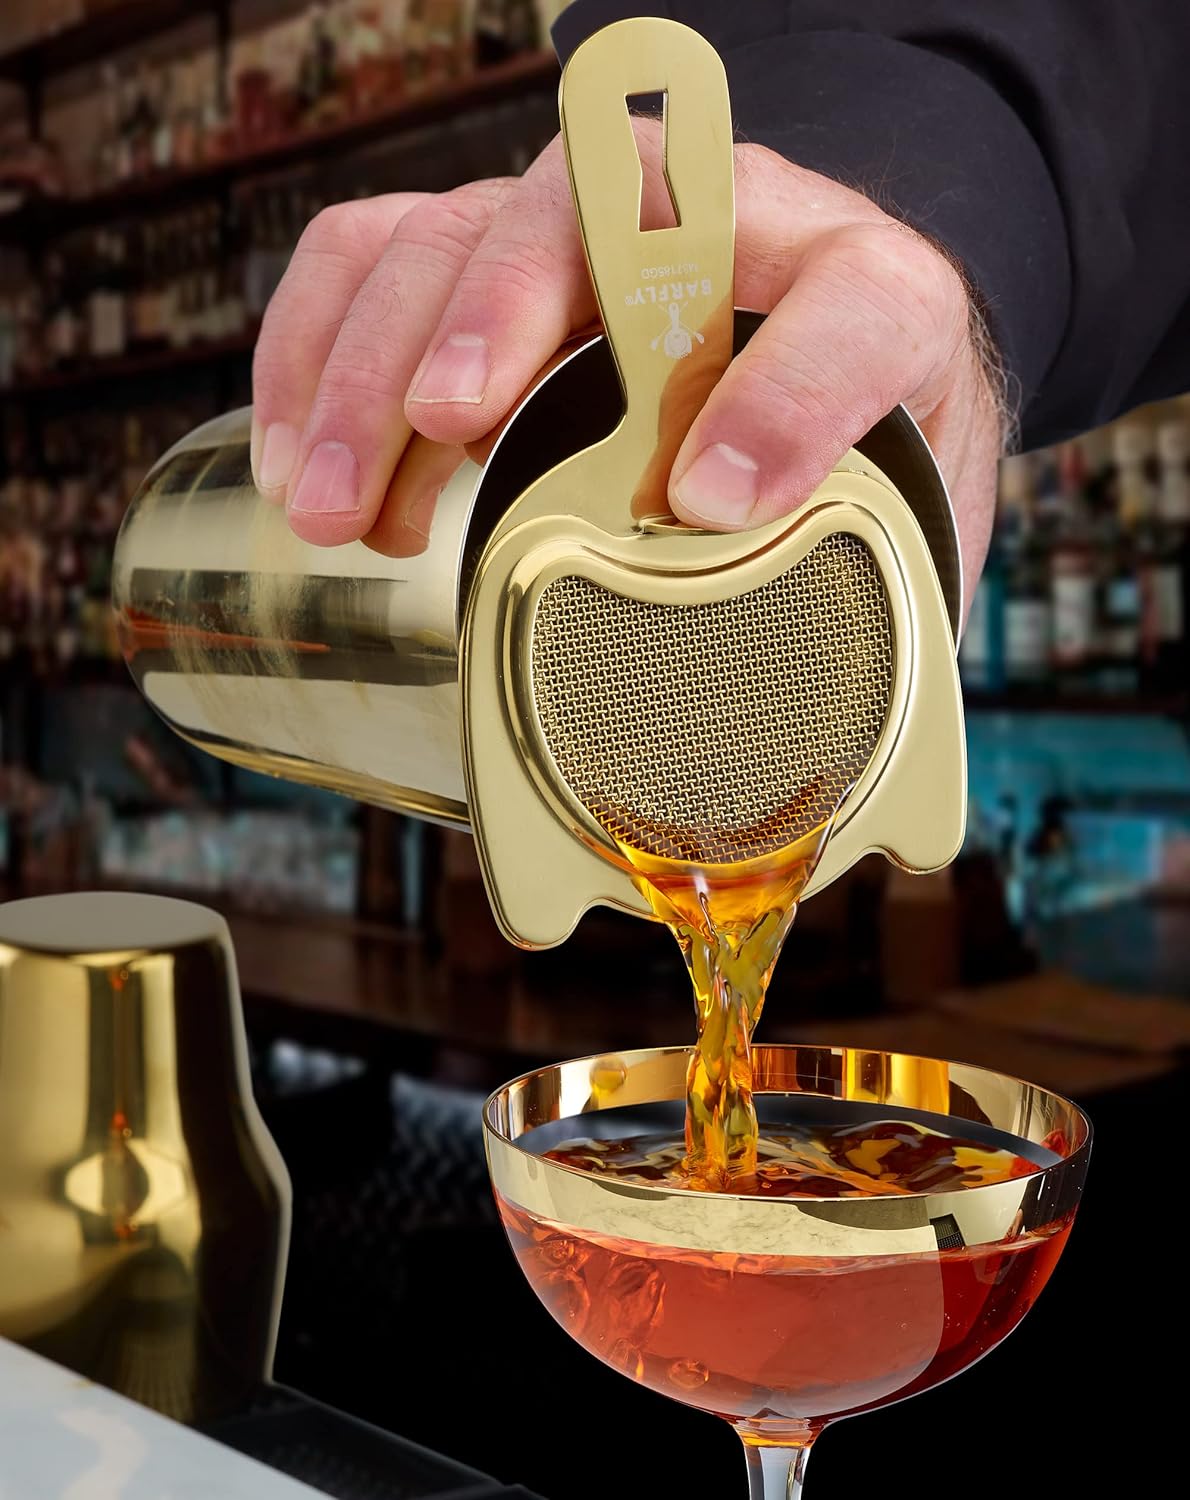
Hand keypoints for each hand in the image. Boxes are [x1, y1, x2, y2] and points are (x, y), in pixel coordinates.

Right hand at [251, 132, 1005, 606]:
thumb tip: (778, 764)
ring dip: (369, 363)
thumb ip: (851, 595)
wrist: (811, 358)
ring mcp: (591, 229)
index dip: (787, 394)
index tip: (708, 502)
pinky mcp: (495, 256)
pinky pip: (372, 254)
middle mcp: (725, 229)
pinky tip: (297, 455)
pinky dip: (313, 345)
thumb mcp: (881, 527)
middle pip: (585, 217)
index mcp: (873, 300)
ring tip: (334, 505)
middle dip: (489, 325)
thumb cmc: (842, 451)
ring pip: (447, 234)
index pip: (858, 306)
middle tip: (435, 442)